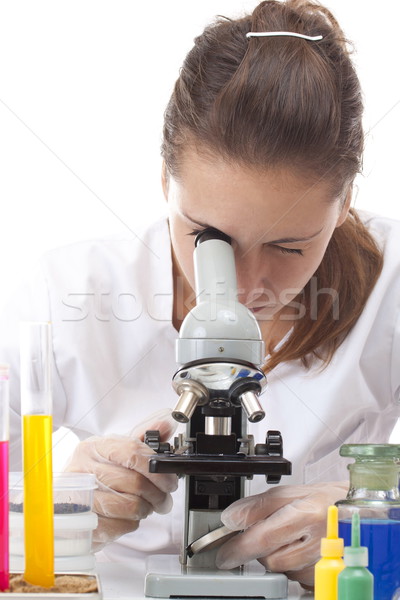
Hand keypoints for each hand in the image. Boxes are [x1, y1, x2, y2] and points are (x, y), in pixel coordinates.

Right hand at [64, 409, 178, 547]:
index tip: (169, 480)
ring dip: (145, 509)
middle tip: (163, 499)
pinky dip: (130, 523)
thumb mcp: (116, 452)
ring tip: (145, 507)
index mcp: (94, 447)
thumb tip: (166, 424)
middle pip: (135, 482)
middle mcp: (84, 468)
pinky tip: (127, 517)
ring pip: (130, 505)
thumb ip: (142, 438)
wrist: (65, 504)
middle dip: (158, 494)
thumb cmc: (95, 476)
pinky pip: (120, 525)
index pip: (133, 452)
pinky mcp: (82, 523)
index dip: (157, 469)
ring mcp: (80, 496)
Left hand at [216, 482, 347, 587]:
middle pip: (269, 559)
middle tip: (262, 535)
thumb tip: (231, 518)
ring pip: (281, 569)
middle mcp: (316, 542)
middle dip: (259, 548)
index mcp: (306, 514)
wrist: (359, 517)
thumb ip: (257, 506)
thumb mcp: (290, 492)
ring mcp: (323, 564)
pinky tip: (300, 549)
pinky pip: (295, 577)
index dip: (238, 549)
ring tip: (289, 537)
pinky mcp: (325, 577)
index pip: (262, 538)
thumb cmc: (327, 502)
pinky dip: (291, 565)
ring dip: (276, 556)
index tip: (223, 555)